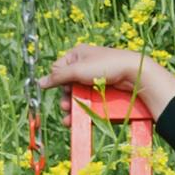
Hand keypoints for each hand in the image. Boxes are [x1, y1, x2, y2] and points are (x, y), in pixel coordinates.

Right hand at [36, 43, 174, 118]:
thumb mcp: (77, 70)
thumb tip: (40, 83)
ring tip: (70, 118)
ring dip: (72, 107)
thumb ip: (57, 77)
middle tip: (66, 106)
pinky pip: (89, 100)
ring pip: (78, 95)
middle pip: (67, 84)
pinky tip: (77, 120)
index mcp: (78, 55)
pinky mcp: (104, 89)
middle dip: (66, 97)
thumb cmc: (105, 66)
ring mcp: (95, 78)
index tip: (62, 88)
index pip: (58, 68)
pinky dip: (82, 109)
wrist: (134, 73)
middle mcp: (85, 65)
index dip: (58, 80)